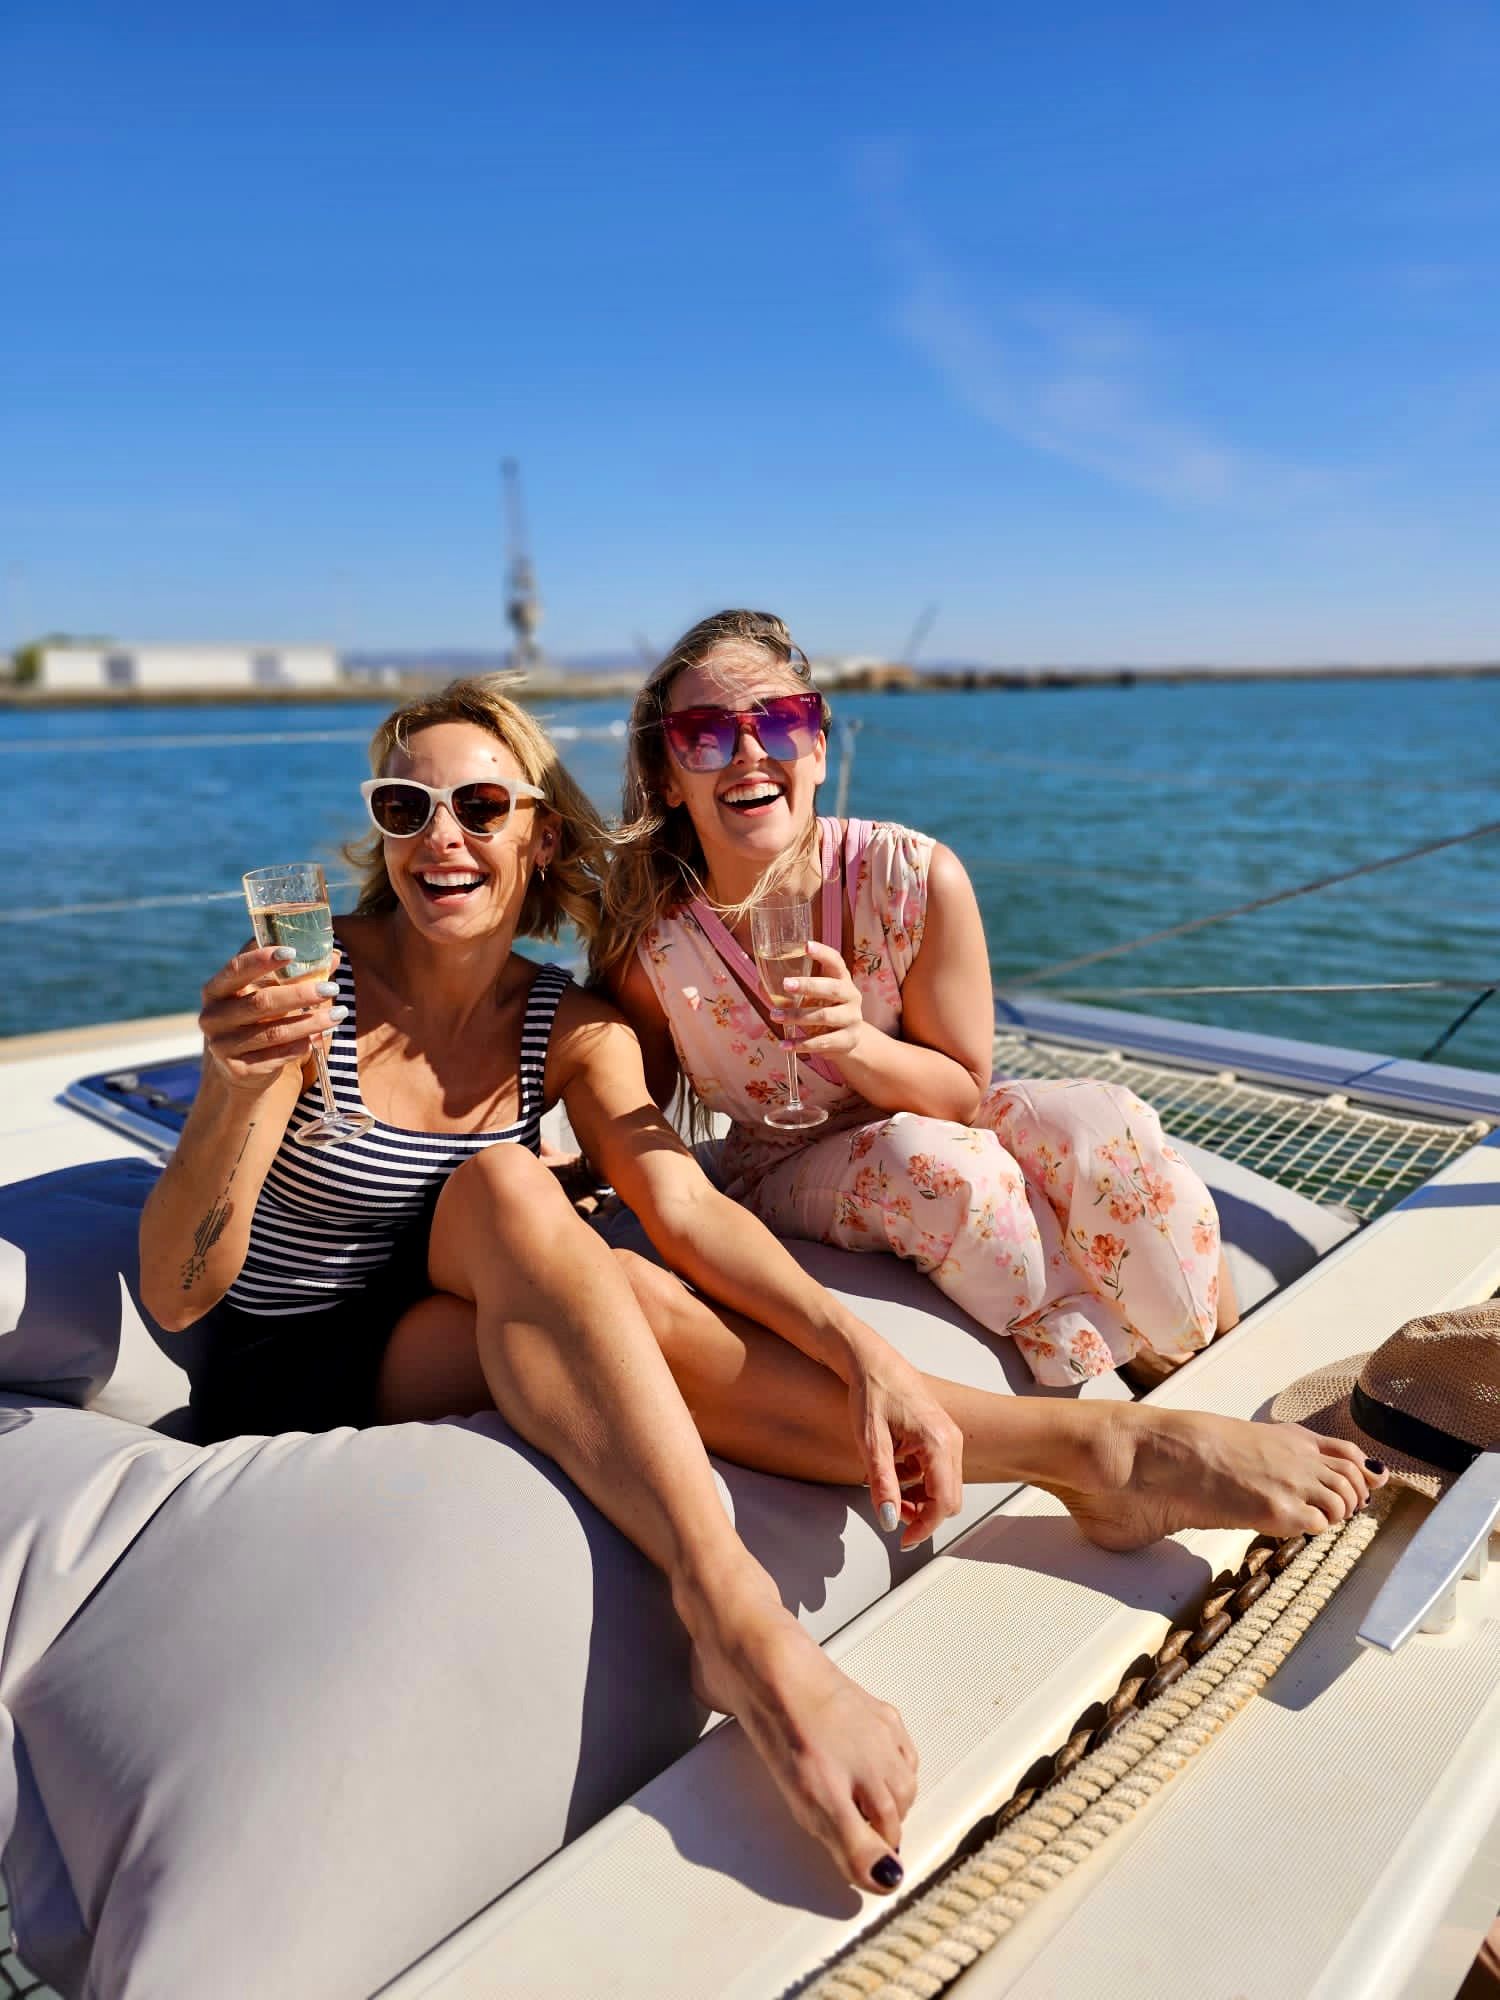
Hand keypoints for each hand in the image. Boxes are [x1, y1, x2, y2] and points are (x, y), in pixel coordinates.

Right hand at [199, 944, 344, 1095]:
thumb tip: (334, 955)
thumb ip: (294, 973)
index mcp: (215, 990)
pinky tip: (319, 1038)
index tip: (292, 952)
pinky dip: (301, 1046)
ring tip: (339, 1015)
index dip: (261, 959)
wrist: (244, 1066)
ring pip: (274, 1032)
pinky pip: (276, 1057)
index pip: (236, 969)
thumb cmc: (259, 1018)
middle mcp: (212, 1017)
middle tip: (332, 988)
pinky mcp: (237, 1071)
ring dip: (310, 1023)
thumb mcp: (269, 992)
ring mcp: (222, 1046)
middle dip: (300, 994)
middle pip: (261, 1002)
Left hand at [777, 939, 866, 1057]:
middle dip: (809, 986)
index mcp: (842, 979)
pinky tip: (784, 1045)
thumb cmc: (823, 1010)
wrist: (848, 1040)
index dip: (823, 953)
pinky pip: (823, 1042)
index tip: (806, 945)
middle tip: (786, 984)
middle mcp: (851, 996)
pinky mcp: (848, 1040)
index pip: (836, 961)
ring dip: (797, 1016)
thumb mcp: (811, 997)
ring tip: (775, 1016)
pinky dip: (801, 1044)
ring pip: (825, 1016)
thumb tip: (760, 983)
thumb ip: (788, 991)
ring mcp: (852, 1019)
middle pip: (834, 988)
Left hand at [846, 1340, 963, 1549]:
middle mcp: (950, 1440)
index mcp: (937, 1443)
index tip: (905, 1540)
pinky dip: (919, 1481)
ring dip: (920, 1498)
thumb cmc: (872, 1392)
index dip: (925, 1526)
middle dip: (923, 1514)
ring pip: (945, 1486)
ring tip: (888, 1490)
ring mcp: (948, 1437)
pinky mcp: (941, 1435)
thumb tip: (888, 1518)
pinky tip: (895, 1470)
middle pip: (950, 1498)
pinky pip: (938, 1470)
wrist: (873, 1361)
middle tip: (892, 1514)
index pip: (944, 1501)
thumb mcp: (870, 1442)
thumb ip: (882, 1483)